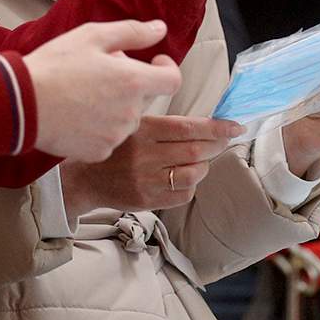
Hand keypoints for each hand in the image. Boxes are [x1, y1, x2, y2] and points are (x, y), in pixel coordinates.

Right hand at [24, 21, 183, 162]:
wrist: (21, 104)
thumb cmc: (55, 66)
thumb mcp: (92, 36)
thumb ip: (133, 32)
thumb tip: (160, 29)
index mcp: (133, 81)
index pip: (172, 80)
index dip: (166, 69)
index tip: (153, 62)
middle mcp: (130, 113)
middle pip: (144, 98)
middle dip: (130, 84)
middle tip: (98, 73)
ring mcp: (116, 136)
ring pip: (126, 119)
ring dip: (114, 106)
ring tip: (82, 94)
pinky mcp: (99, 152)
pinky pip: (108, 138)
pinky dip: (98, 127)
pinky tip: (76, 116)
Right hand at [60, 114, 241, 216]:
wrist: (84, 178)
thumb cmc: (115, 146)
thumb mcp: (133, 122)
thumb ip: (164, 120)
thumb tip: (205, 119)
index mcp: (143, 130)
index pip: (189, 128)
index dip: (217, 127)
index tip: (235, 126)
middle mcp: (146, 155)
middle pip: (197, 151)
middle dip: (217, 145)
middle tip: (223, 140)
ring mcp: (147, 180)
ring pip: (194, 174)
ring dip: (204, 166)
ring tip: (199, 160)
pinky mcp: (147, 200)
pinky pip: (184, 195)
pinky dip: (191, 185)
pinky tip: (182, 177)